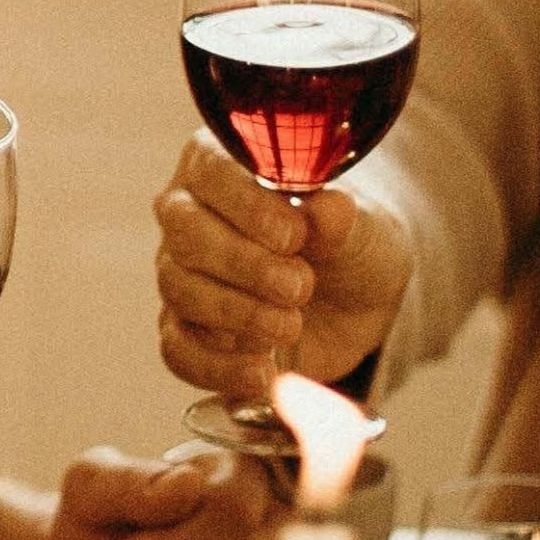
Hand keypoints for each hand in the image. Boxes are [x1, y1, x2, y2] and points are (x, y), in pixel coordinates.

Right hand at [154, 129, 411, 392]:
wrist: (352, 304)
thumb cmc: (347, 246)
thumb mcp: (362, 228)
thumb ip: (342, 218)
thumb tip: (327, 209)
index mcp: (220, 167)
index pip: (210, 173)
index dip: (246, 205)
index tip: (293, 235)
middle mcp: (187, 217)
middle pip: (185, 238)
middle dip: (244, 266)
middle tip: (299, 286)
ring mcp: (179, 276)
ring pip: (180, 292)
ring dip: (238, 314)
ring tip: (291, 325)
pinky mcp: (184, 331)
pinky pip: (178, 351)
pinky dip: (218, 366)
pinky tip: (262, 372)